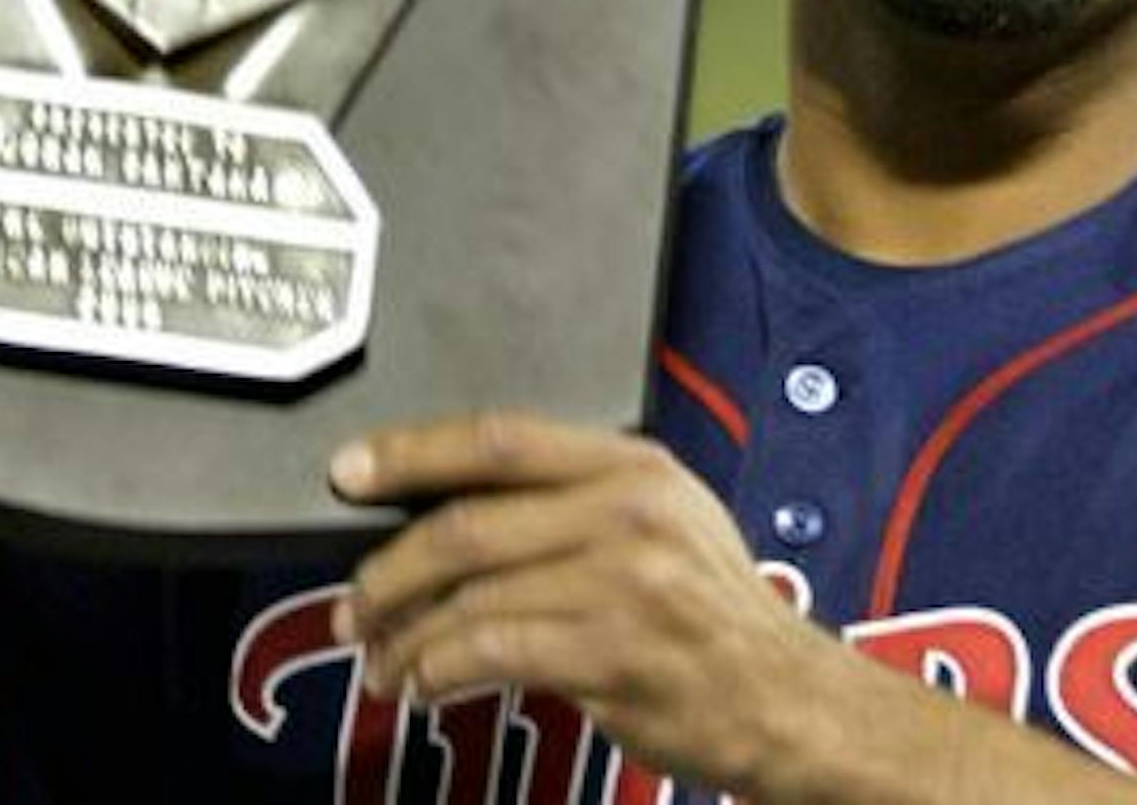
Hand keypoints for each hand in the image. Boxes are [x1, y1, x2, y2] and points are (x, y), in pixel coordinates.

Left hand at [328, 411, 831, 794]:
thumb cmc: (713, 612)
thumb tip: (448, 504)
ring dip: (406, 638)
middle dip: (388, 571)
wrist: (786, 697)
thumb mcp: (665, 519)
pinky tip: (426, 687)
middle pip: (467, 525)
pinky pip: (491, 653)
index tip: (350, 469)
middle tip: (354, 606)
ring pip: (469, 599)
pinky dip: (439, 673)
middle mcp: (628, 512)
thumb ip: (574, 499)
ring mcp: (622, 583)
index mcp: (633, 467)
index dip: (412, 451)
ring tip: (384, 661)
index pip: (500, 440)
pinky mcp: (612, 653)